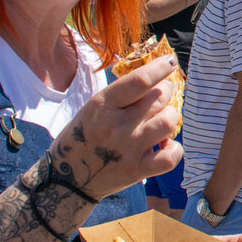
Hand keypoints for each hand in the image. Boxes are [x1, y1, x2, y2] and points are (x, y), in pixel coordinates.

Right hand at [52, 54, 182, 198]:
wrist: (67, 178)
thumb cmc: (83, 136)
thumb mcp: (93, 108)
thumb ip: (121, 95)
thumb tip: (153, 77)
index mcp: (104, 105)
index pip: (140, 80)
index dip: (160, 68)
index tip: (170, 62)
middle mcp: (118, 125)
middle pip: (158, 99)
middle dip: (166, 91)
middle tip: (163, 93)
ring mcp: (129, 148)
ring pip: (167, 123)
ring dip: (171, 116)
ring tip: (163, 117)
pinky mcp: (137, 170)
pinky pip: (170, 157)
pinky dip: (174, 148)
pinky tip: (165, 144)